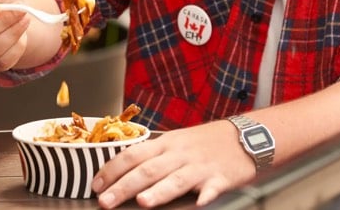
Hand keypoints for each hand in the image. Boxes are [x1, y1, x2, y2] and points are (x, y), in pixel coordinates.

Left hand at [91, 120, 255, 207]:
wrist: (244, 136)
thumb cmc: (204, 143)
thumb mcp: (175, 142)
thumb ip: (152, 156)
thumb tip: (122, 171)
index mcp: (166, 143)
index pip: (132, 155)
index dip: (112, 169)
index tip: (96, 185)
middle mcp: (179, 153)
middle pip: (148, 169)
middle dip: (124, 186)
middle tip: (106, 201)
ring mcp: (200, 166)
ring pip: (176, 179)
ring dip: (159, 191)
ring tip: (143, 203)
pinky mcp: (221, 177)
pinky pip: (213, 187)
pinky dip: (207, 195)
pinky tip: (201, 203)